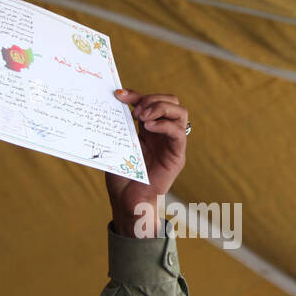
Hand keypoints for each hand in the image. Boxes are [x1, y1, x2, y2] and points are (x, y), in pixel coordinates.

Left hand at [106, 89, 188, 236]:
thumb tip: (115, 99)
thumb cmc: (122, 174)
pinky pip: (179, 133)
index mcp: (150, 128)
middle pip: (172, 101)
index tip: (119, 95)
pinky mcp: (177, 156)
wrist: (126, 200)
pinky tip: (148, 127)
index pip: (151, 101)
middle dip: (153, 98)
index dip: (137, 94)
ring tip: (142, 117)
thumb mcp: (120, 143)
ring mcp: (172, 144)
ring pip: (180, 112)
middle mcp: (164, 133)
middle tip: (135, 111)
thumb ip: (122, 123)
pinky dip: (164, 125)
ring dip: (161, 108)